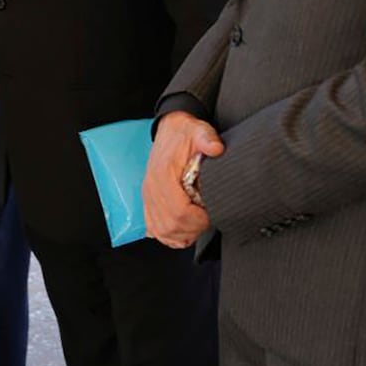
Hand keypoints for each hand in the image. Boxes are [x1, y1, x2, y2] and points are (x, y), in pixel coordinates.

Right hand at [144, 110, 224, 248]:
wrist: (169, 131)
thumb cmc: (184, 134)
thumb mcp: (198, 130)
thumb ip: (207, 138)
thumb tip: (216, 148)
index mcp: (163, 174)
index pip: (178, 210)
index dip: (197, 220)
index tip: (209, 214)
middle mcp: (152, 188)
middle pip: (170, 226)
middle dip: (193, 229)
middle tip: (207, 220)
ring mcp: (149, 197)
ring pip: (162, 231)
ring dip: (182, 235)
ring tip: (197, 225)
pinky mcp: (149, 202)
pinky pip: (154, 229)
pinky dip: (170, 235)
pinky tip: (183, 230)